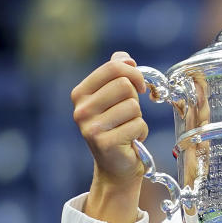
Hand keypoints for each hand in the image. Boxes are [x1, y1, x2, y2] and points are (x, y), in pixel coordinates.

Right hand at [71, 52, 148, 222]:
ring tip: (127, 129)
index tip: (139, 86)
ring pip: (133, 106)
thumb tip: (125, 57)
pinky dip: (140, 133)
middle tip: (130, 114)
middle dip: (135, 99)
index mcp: (81, 93)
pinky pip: (137, 125)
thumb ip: (117, 74)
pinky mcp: (104, 143)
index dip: (133, 72)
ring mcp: (90, 127)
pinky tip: (130, 141)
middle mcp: (81, 109)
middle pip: (125, 85)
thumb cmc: (117, 127)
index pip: (113, 67)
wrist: (116, 165)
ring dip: (138, 118)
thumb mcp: (115, 98)